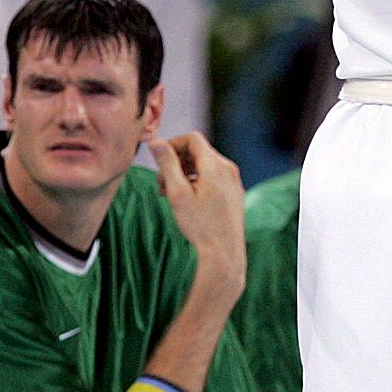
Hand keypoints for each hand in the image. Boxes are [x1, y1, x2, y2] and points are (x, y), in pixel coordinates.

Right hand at [150, 133, 245, 301]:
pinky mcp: (234, 193)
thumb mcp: (178, 193)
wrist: (224, 252)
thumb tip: (156, 142)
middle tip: (159, 182)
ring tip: (168, 192)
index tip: (159, 160)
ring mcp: (234, 181)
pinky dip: (197, 181)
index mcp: (216, 165)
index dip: (173, 144)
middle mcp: (228, 169)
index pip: (193, 139)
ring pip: (205, 165)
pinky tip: (185, 199)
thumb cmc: (199, 225)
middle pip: (199, 152)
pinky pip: (214, 178)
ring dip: (185, 172)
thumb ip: (167, 165)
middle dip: (177, 162)